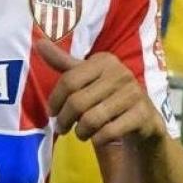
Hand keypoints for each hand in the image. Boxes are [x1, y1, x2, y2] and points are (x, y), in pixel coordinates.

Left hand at [36, 37, 164, 146]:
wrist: (142, 118)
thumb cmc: (106, 95)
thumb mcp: (84, 77)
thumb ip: (62, 62)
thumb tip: (39, 43)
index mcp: (104, 61)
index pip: (69, 81)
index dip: (55, 100)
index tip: (52, 113)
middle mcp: (121, 73)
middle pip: (78, 102)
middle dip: (65, 120)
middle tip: (62, 128)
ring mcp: (134, 94)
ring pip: (92, 119)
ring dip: (81, 132)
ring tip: (81, 134)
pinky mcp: (143, 115)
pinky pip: (109, 132)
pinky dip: (98, 139)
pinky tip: (98, 138)